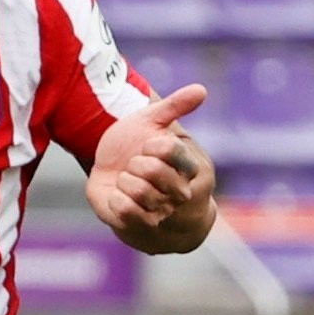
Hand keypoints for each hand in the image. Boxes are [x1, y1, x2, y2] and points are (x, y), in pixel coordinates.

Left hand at [85, 84, 212, 249]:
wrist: (112, 176)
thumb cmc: (135, 146)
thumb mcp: (151, 121)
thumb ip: (175, 106)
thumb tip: (201, 89)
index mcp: (189, 164)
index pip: (170, 149)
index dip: (151, 145)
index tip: (147, 146)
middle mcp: (181, 190)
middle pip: (152, 171)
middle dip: (135, 164)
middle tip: (134, 166)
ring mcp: (162, 210)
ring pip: (138, 191)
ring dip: (124, 181)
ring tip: (128, 181)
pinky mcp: (140, 225)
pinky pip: (124, 210)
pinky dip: (115, 199)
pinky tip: (119, 197)